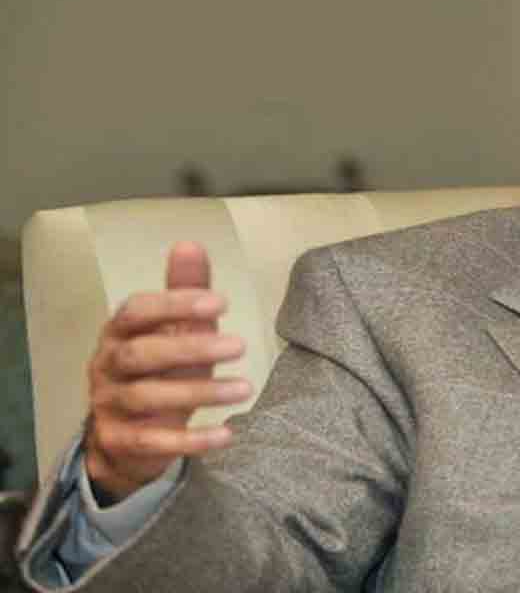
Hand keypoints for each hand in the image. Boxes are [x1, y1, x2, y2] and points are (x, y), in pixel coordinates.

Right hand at [84, 242, 252, 501]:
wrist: (127, 438)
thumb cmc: (158, 370)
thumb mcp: (174, 330)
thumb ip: (183, 291)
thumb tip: (190, 244)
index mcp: (119, 332)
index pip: (137, 311)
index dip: (175, 305)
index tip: (222, 303)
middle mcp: (106, 366)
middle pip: (141, 355)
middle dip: (191, 348)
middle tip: (240, 345)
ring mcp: (108, 406)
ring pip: (148, 397)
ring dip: (200, 392)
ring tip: (245, 388)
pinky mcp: (119, 441)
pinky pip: (152, 442)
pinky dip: (191, 439)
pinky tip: (228, 434)